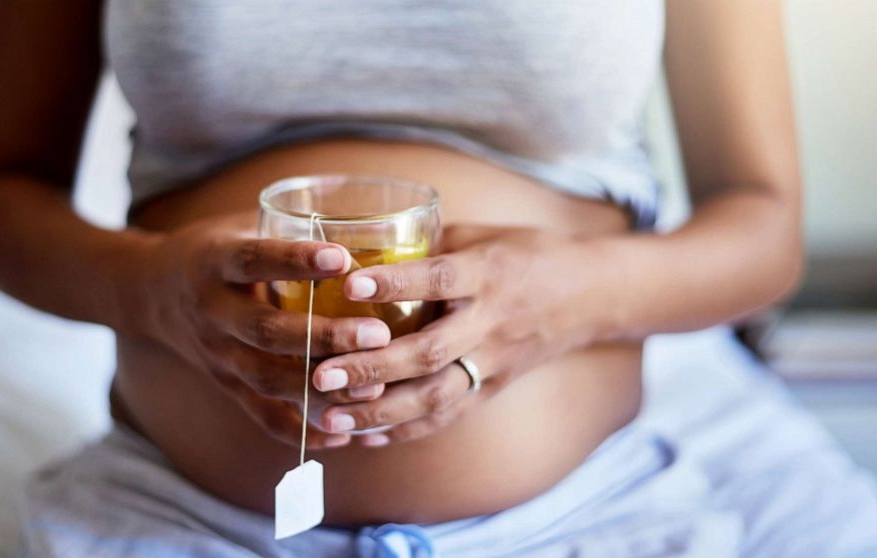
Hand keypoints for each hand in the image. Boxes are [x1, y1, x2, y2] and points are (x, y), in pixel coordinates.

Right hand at [132, 214, 395, 448]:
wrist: (150, 294)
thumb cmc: (215, 252)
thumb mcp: (239, 227)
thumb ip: (290, 227)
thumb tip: (367, 218)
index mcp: (213, 263)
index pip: (254, 260)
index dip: (295, 260)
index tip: (342, 258)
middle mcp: (212, 312)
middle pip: (266, 330)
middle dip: (324, 336)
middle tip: (378, 335)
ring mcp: (217, 355)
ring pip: (268, 378)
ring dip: (321, 388)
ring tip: (373, 388)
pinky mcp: (226, 386)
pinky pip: (262, 415)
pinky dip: (302, 430)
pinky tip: (344, 434)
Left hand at [311, 224, 602, 445]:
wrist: (590, 295)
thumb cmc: (526, 255)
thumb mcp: (482, 236)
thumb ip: (429, 244)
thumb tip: (366, 244)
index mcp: (487, 274)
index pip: (438, 280)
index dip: (395, 283)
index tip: (350, 286)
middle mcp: (490, 322)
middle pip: (429, 352)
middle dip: (372, 368)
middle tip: (321, 375)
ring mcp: (494, 361)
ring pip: (436, 396)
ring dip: (380, 412)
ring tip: (330, 418)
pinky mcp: (494, 388)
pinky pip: (448, 416)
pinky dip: (405, 429)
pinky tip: (365, 436)